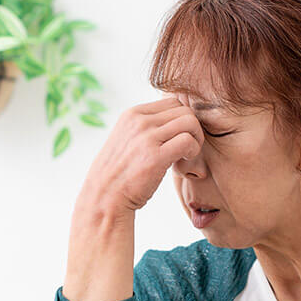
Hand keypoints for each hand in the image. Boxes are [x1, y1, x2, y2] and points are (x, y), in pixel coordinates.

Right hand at [77, 94, 203, 215]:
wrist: (104, 198)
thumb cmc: (120, 174)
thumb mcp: (127, 139)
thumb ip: (146, 127)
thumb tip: (174, 121)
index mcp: (132, 114)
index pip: (172, 102)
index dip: (182, 120)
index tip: (177, 138)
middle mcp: (139, 120)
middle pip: (184, 109)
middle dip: (192, 128)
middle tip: (187, 148)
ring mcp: (146, 137)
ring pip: (190, 121)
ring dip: (196, 139)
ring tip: (186, 155)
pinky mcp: (155, 156)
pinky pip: (188, 141)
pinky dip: (193, 152)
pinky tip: (184, 163)